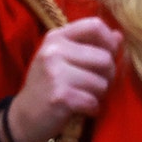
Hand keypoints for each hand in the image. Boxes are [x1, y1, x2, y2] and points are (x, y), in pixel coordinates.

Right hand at [8, 17, 122, 141]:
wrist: (23, 115)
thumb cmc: (47, 85)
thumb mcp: (63, 59)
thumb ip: (89, 45)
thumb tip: (118, 35)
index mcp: (56, 37)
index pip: (94, 26)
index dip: (109, 42)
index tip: (107, 56)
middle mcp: (54, 50)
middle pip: (105, 58)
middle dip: (107, 76)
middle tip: (94, 85)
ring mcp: (55, 73)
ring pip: (102, 82)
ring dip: (98, 95)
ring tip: (84, 96)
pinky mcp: (60, 96)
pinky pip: (94, 101)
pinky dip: (92, 109)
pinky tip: (81, 108)